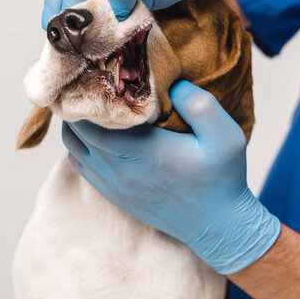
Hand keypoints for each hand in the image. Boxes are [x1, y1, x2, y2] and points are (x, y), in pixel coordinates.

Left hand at [62, 81, 280, 273]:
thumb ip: (199, 104)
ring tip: (92, 105)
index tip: (92, 72)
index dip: (82, 95)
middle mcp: (118, 170)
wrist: (218, 226)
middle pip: (74, 133)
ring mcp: (114, 186)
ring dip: (76, 127)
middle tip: (88, 81)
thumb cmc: (222, 179)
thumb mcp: (225, 137)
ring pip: (74, 150)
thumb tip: (172, 83)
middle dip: (76, 106)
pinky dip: (81, 148)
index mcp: (139, 151)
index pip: (88, 120)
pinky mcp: (116, 196)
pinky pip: (83, 168)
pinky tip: (97, 134)